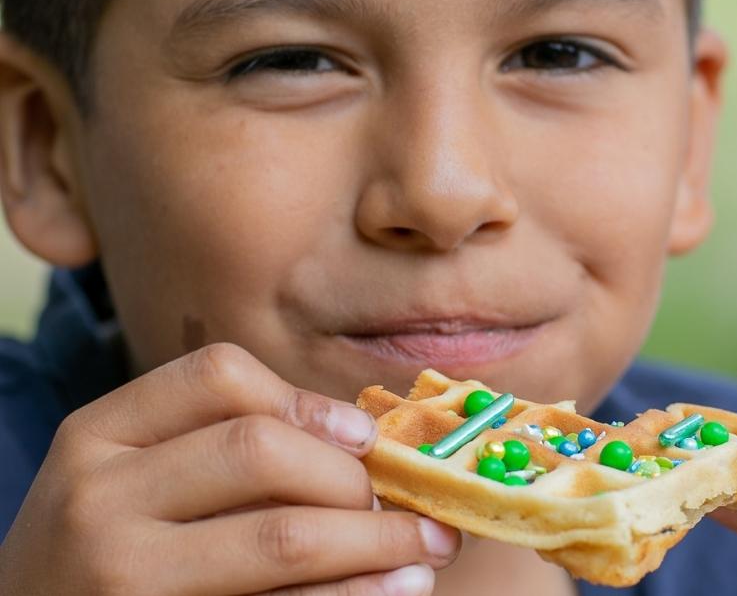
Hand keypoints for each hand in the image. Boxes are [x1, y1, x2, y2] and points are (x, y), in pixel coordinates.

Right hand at [0, 343, 459, 594]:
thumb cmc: (102, 550)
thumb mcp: (129, 478)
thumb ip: (218, 445)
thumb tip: (364, 441)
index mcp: (98, 435)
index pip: (220, 375)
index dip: (309, 402)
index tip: (364, 438)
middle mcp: (100, 499)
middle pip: (262, 451)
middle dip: (352, 479)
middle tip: (397, 505)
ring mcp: (123, 577)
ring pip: (283, 536)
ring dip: (378, 539)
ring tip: (426, 549)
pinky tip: (394, 590)